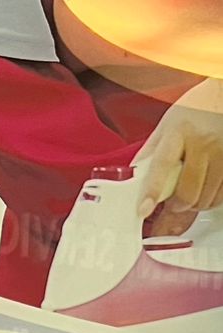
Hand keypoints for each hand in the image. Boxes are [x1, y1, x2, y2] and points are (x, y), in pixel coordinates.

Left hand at [137, 106, 222, 232]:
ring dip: (193, 204)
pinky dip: (209, 199)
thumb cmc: (196, 110)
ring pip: (204, 200)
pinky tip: (205, 186)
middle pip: (186, 193)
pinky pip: (219, 196)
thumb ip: (151, 150)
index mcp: (179, 131)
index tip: (143, 210)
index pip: (162, 165)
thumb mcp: (168, 124)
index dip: (152, 190)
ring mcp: (221, 153)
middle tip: (173, 201)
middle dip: (176, 206)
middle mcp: (202, 142)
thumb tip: (132, 176)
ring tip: (190, 189)